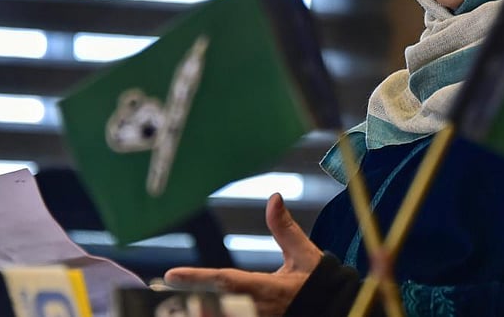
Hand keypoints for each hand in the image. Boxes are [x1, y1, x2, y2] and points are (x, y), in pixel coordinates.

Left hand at [165, 193, 322, 316]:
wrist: (337, 310)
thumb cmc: (319, 282)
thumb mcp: (304, 254)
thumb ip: (285, 228)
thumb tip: (274, 198)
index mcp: (268, 288)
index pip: (227, 281)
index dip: (198, 278)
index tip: (170, 275)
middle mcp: (260, 310)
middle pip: (216, 309)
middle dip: (192, 304)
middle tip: (166, 294)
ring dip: (201, 314)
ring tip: (173, 310)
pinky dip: (214, 316)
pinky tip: (196, 312)